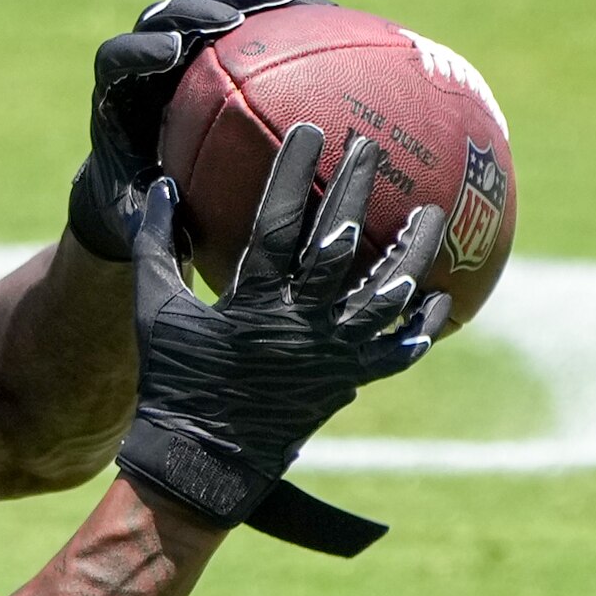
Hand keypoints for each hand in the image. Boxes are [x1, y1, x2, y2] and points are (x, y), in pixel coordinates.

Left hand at [67, 0, 334, 260]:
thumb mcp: (141, 218)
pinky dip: (284, 17)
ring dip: (247, 1)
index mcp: (117, 96)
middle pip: (164, 18)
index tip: (169, 52)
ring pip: (210, 8)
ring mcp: (183, 50)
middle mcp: (145, 64)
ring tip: (290, 4)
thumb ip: (152, 218)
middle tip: (230, 23)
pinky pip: (251, 23)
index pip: (118, 59)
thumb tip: (177, 227)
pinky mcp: (217, 47)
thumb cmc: (138, 206)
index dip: (140, 50)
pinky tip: (330, 18)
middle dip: (196, 14)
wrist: (140, 187)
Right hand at [116, 125, 451, 527]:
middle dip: (357, 191)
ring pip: (385, 296)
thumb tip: (162, 188)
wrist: (200, 464)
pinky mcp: (346, 382)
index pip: (278, 225)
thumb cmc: (172, 383)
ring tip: (433, 213)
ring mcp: (330, 355)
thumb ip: (157, 249)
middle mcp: (299, 325)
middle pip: (339, 246)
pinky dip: (420, 324)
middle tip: (372, 148)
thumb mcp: (155, 312)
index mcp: (252, 303)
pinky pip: (395, 351)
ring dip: (412, 252)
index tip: (310, 132)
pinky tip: (441, 297)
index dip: (294, 175)